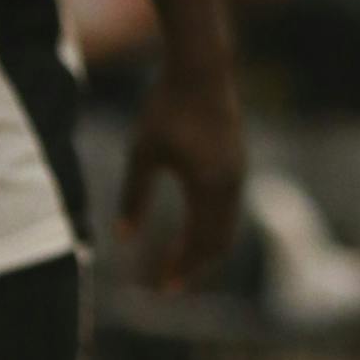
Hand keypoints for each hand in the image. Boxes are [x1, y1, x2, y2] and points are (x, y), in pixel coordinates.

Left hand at [119, 56, 245, 288]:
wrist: (201, 70)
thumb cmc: (166, 108)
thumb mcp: (142, 154)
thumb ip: (134, 197)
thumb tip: (122, 238)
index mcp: (208, 184)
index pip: (198, 241)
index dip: (181, 268)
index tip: (162, 290)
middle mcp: (230, 182)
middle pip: (219, 240)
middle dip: (195, 266)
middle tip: (170, 286)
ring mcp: (238, 171)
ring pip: (228, 224)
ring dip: (206, 247)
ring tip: (180, 263)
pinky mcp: (237, 161)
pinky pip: (229, 206)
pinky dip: (214, 226)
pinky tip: (194, 229)